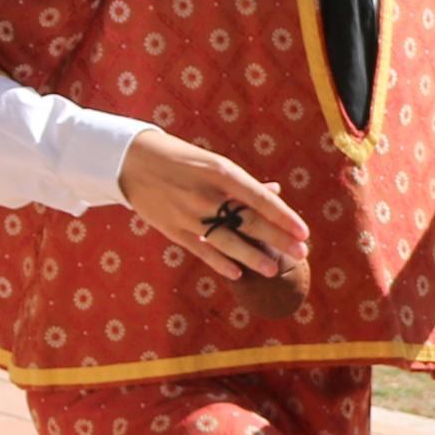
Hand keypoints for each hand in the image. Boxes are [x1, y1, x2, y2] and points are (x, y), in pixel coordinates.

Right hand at [121, 128, 309, 282]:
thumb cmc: (182, 160)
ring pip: (227, 241)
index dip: (284, 217)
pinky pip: (201, 250)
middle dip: (278, 239)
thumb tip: (276, 193)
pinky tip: (238, 273)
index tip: (304, 232)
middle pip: (249, 221)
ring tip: (274, 269)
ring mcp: (189, 214)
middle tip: (301, 253)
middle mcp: (207, 194)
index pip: (260, 199)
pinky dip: (220, 263)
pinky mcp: (173, 229)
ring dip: (253, 257)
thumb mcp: (213, 163)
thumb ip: (243, 183)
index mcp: (221, 173)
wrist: (131, 160)